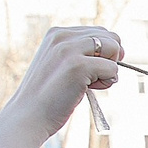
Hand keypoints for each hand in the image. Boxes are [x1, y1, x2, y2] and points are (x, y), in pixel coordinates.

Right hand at [0, 25, 122, 147]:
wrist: (29, 115)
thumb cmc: (49, 96)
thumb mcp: (61, 64)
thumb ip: (81, 52)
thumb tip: (117, 49)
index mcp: (58, 33)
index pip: (100, 32)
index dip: (104, 54)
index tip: (89, 70)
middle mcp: (63, 36)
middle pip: (112, 38)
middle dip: (110, 59)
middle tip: (93, 78)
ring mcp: (69, 50)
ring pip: (114, 49)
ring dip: (110, 70)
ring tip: (90, 83)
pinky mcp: (78, 66)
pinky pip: (113, 69)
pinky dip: (108, 82)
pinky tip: (88, 90)